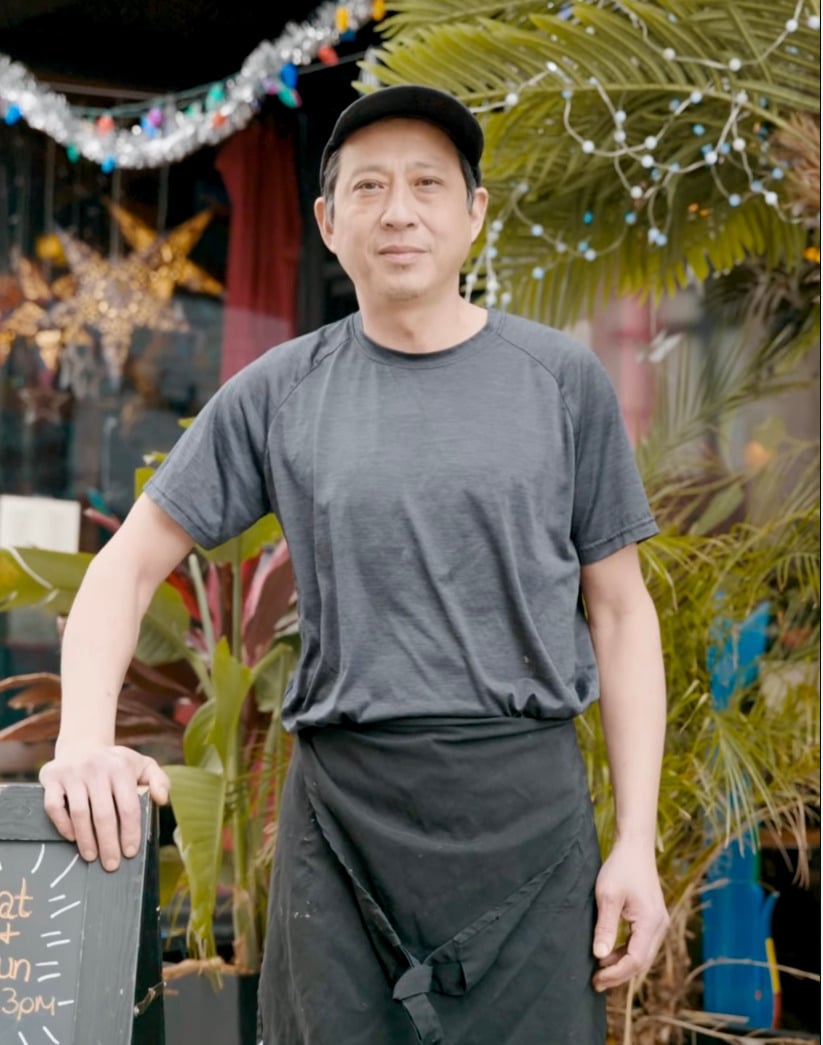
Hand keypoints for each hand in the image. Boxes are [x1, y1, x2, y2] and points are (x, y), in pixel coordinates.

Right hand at [39, 745, 169, 872]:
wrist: (82, 746)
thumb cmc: (116, 764)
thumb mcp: (142, 765)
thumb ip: (159, 780)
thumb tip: (162, 800)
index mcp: (121, 768)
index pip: (128, 806)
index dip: (130, 832)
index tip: (130, 852)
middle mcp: (96, 769)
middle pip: (103, 814)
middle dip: (108, 844)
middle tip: (111, 865)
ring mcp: (72, 773)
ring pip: (79, 813)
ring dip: (86, 840)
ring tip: (92, 857)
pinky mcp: (52, 778)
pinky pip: (54, 806)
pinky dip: (63, 824)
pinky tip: (72, 838)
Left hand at [591, 840, 668, 991]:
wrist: (635, 847)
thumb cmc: (620, 868)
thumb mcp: (607, 896)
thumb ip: (605, 927)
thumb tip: (600, 956)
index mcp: (651, 922)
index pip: (635, 960)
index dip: (615, 973)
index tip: (596, 979)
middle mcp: (660, 926)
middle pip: (641, 962)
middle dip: (618, 974)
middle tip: (595, 982)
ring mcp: (659, 922)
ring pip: (642, 954)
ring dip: (622, 964)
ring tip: (599, 971)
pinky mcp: (653, 918)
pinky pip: (641, 944)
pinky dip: (626, 952)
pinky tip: (609, 954)